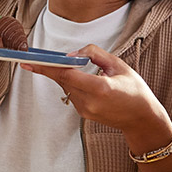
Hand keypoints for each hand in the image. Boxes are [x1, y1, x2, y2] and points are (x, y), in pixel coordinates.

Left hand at [22, 45, 171, 152]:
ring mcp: (85, 110)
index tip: (29, 62)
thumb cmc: (134, 89)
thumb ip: (94, 54)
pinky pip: (73, 93)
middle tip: (34, 58)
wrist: (142, 118)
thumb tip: (72, 54)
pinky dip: (75, 83)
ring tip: (84, 69)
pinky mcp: (84, 114)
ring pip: (67, 86)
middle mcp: (89, 102)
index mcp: (99, 88)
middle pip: (62, 80)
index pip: (66, 75)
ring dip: (67, 75)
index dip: (46, 67)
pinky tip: (89, 81)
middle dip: (50, 68)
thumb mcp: (118, 64)